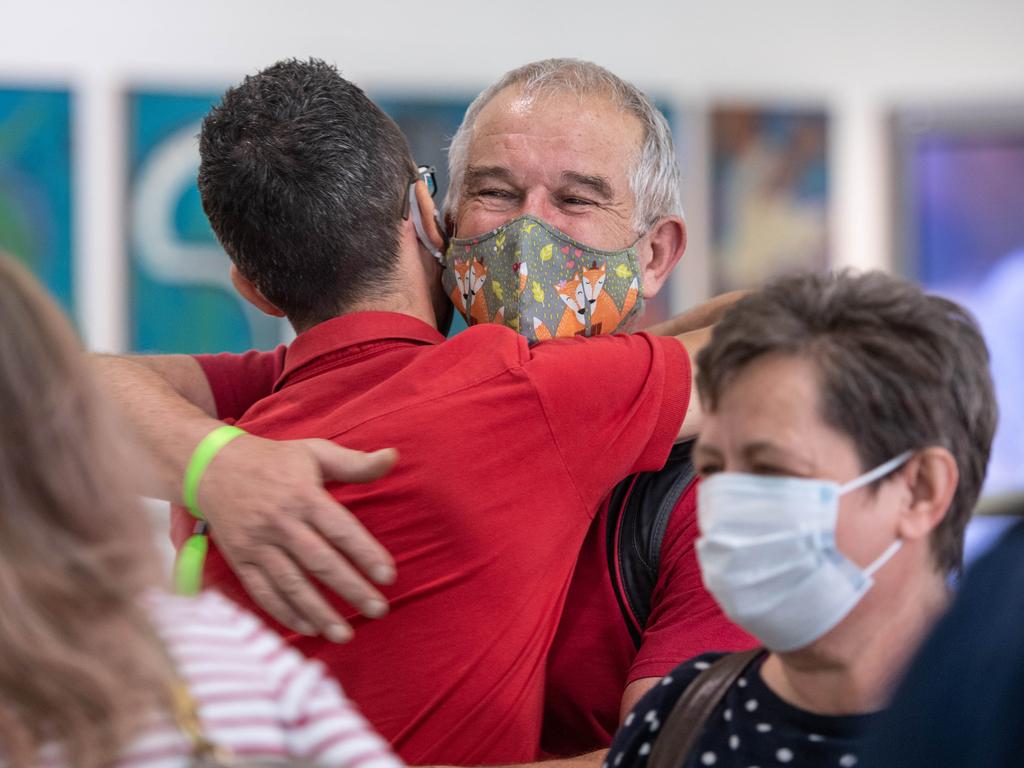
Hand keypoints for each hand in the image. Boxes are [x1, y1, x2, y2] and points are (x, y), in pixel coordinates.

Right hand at [197, 434, 397, 640]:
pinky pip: (262, 591)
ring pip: (291, 583)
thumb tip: (393, 456)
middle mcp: (280, 522)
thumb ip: (355, 462)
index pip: (341, 529)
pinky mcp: (239, 559)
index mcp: (303, 495)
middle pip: (320, 562)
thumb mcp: (315, 452)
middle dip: (351, 589)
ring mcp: (257, 543)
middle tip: (379, 610)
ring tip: (346, 633)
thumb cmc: (274, 459)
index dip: (365, 553)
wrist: (210, 465)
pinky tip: (308, 629)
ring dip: (319, 611)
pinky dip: (284, 613)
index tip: (388, 576)